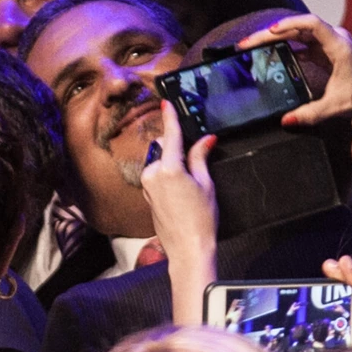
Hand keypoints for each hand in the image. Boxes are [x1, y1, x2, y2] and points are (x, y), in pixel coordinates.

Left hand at [138, 100, 218, 324]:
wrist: (188, 247)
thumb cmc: (201, 219)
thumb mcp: (206, 184)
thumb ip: (200, 158)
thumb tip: (205, 140)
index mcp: (168, 168)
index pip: (170, 136)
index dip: (170, 118)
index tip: (166, 103)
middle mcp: (152, 174)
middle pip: (163, 148)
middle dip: (178, 148)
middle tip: (197, 160)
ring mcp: (146, 185)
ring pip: (159, 162)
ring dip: (173, 163)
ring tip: (191, 183)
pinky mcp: (146, 194)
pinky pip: (156, 175)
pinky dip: (168, 174)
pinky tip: (182, 189)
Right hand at [235, 14, 351, 126]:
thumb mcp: (336, 104)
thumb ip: (311, 113)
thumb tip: (287, 120)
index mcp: (339, 46)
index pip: (312, 24)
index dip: (290, 24)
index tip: (271, 31)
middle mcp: (334, 39)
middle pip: (298, 28)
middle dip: (271, 34)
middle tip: (248, 42)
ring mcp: (330, 42)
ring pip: (298, 33)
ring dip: (275, 38)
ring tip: (253, 45)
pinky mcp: (325, 49)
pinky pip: (301, 42)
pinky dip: (284, 45)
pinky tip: (270, 52)